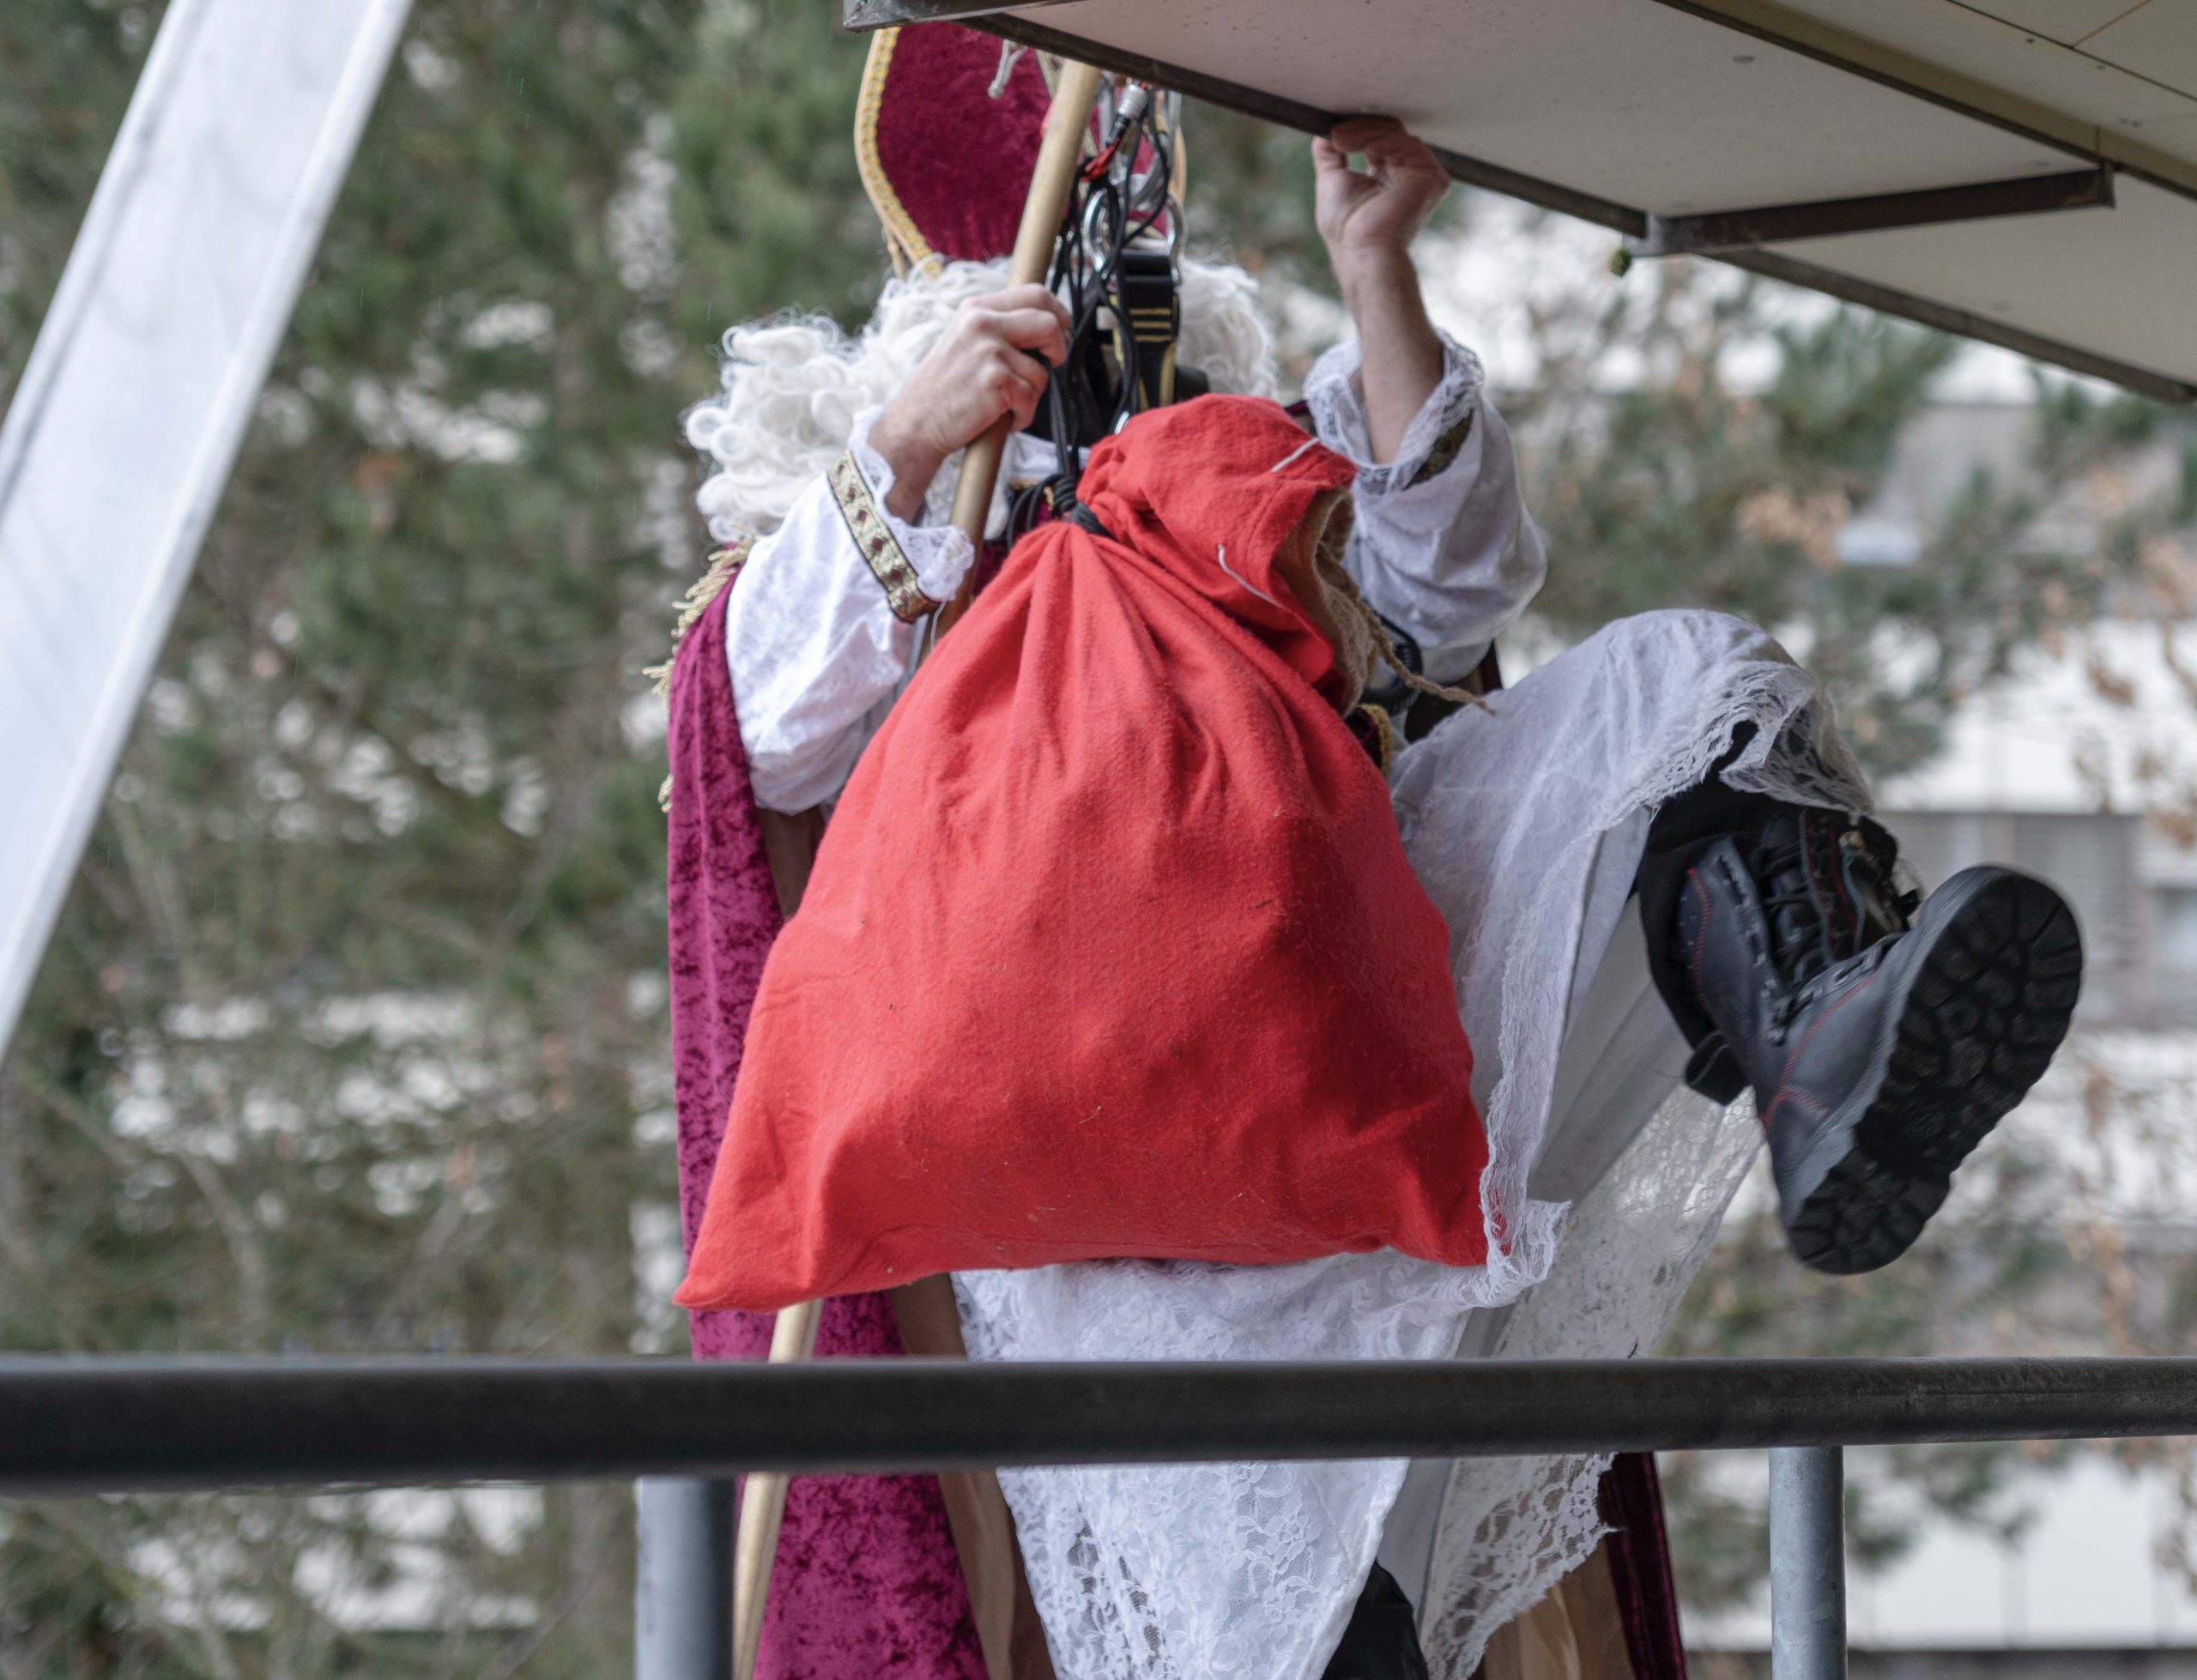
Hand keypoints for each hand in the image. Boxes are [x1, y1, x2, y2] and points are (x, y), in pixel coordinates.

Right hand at [868, 284, 1069, 519]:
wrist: (916, 422)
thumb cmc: (944, 389)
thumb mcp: (965, 341)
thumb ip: (998, 327)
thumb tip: (1046, 325)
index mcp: (977, 309)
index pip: (1035, 293)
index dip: (1057, 313)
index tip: (1060, 332)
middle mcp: (983, 323)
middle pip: (1049, 322)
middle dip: (1059, 347)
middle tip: (1053, 363)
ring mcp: (990, 351)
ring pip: (1041, 371)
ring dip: (1032, 395)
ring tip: (1007, 404)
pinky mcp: (996, 380)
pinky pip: (1031, 398)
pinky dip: (1023, 416)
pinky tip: (1003, 418)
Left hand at [1312, 119, 1449, 296]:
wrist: (1361, 249)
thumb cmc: (1346, 229)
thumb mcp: (1330, 180)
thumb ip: (1329, 153)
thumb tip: (1323, 130)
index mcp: (1386, 175)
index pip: (1377, 137)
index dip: (1357, 130)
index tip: (1334, 130)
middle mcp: (1406, 173)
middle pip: (1388, 130)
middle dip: (1359, 128)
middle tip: (1336, 136)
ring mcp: (1421, 175)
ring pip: (1395, 133)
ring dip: (1365, 133)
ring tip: (1342, 143)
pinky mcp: (1432, 177)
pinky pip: (1409, 144)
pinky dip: (1384, 141)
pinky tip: (1368, 151)